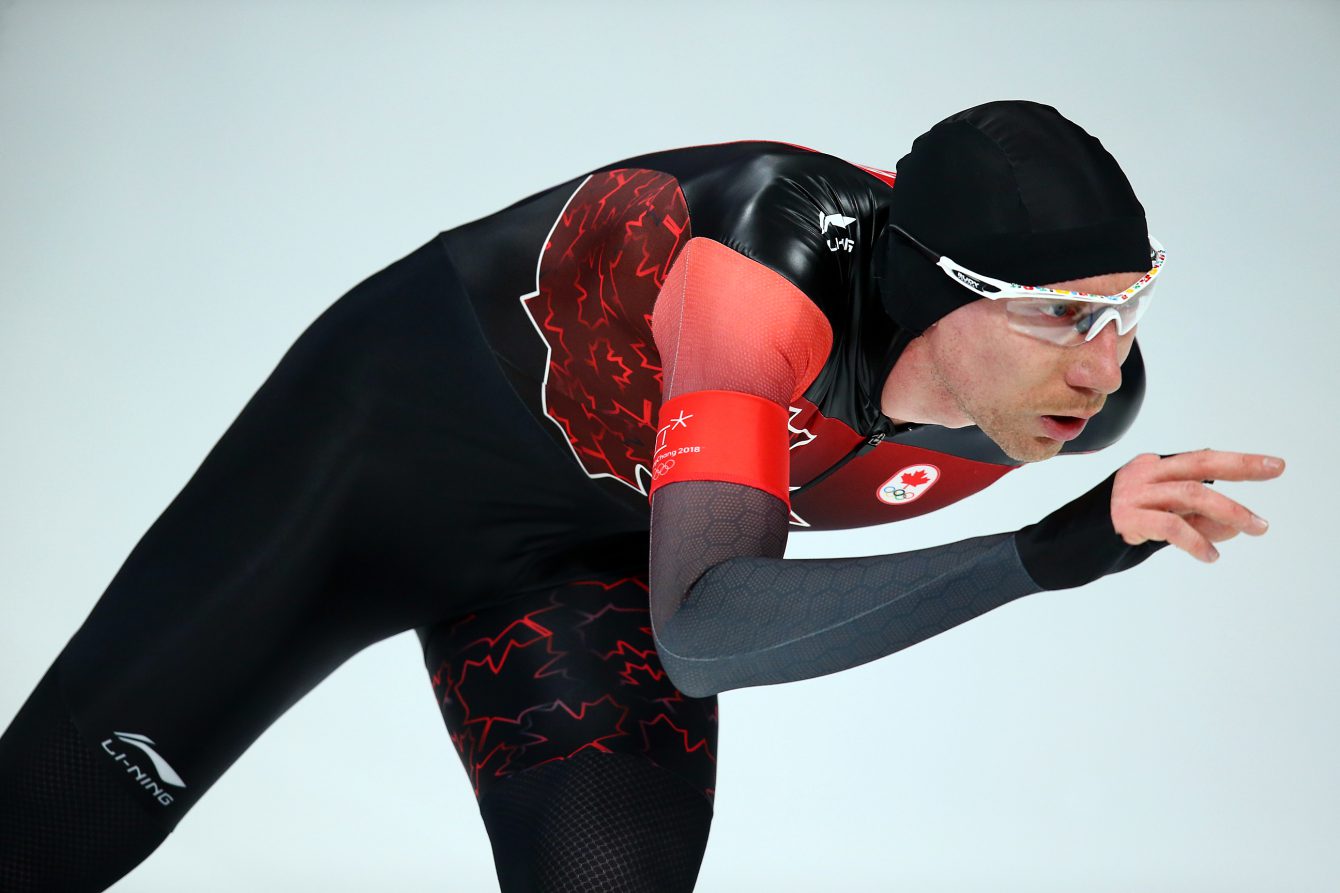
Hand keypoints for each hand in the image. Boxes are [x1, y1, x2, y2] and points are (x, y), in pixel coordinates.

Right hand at [1110, 450, 1284, 562]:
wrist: (1063, 546)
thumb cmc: (1112, 533)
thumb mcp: (1161, 524)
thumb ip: (1195, 521)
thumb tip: (1236, 526)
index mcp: (1150, 468)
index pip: (1201, 460)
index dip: (1238, 462)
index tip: (1272, 465)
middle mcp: (1142, 474)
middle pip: (1199, 464)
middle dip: (1241, 466)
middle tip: (1274, 470)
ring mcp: (1132, 494)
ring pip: (1190, 493)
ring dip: (1229, 510)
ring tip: (1255, 527)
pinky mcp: (1125, 518)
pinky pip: (1170, 525)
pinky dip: (1196, 540)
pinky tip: (1210, 555)